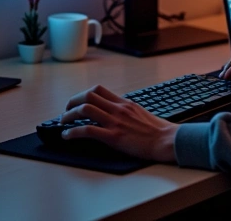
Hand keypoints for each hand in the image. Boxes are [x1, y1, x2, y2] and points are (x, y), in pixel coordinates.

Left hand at [59, 85, 178, 162]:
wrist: (167, 140)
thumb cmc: (158, 130)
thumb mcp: (140, 113)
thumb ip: (126, 111)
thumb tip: (114, 113)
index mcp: (124, 103)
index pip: (98, 90)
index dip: (82, 95)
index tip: (76, 103)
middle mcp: (118, 108)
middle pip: (88, 95)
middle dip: (72, 102)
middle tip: (66, 112)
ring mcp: (115, 122)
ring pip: (84, 109)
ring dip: (69, 115)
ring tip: (63, 123)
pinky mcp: (114, 136)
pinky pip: (88, 130)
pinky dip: (73, 132)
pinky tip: (67, 136)